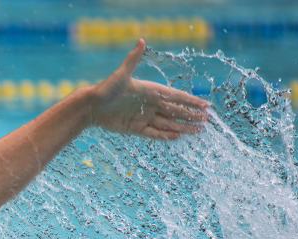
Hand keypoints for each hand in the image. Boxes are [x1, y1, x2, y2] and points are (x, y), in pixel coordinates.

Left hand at [91, 39, 208, 140]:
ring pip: (168, 123)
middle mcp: (150, 104)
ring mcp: (144, 117)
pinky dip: (164, 135)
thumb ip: (133, 59)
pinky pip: (153, 133)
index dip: (190, 100)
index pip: (176, 96)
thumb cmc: (106, 88)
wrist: (91, 106)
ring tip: (197, 130)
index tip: (205, 104)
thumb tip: (141, 41)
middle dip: (191, 115)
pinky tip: (177, 137)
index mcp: (151, 91)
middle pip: (175, 111)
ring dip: (182, 127)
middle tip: (206, 120)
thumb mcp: (121, 74)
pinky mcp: (135, 128)